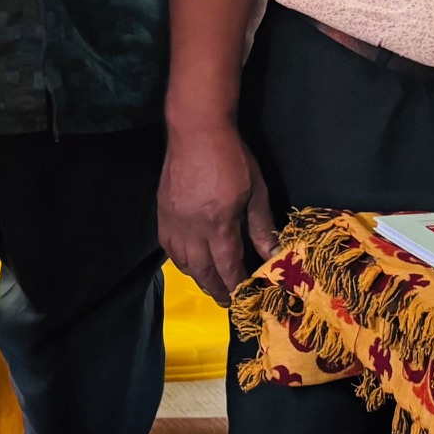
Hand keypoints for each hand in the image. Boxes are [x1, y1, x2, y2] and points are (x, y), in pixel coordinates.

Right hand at [158, 114, 276, 301]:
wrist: (196, 132)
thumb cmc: (232, 159)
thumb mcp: (255, 192)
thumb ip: (261, 226)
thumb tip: (272, 253)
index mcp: (218, 224)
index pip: (227, 266)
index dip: (236, 285)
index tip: (245, 296)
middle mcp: (192, 229)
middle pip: (202, 270)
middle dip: (216, 289)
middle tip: (227, 300)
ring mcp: (173, 222)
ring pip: (182, 262)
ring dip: (197, 277)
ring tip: (210, 283)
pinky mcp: (162, 213)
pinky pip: (168, 247)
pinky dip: (180, 260)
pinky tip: (189, 261)